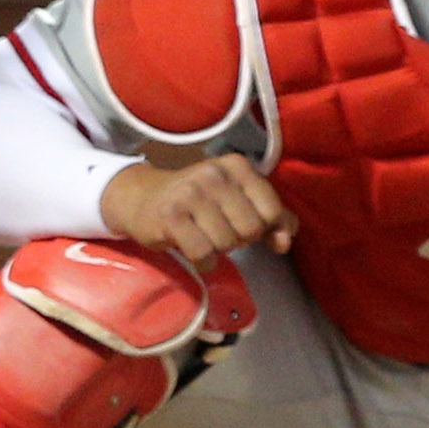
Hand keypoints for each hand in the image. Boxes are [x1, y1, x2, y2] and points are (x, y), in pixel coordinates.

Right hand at [99, 152, 294, 268]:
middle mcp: (215, 174)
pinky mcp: (170, 216)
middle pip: (250, 229)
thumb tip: (286, 242)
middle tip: (220, 231)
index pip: (273, 210)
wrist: (142, 199)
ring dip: (219, 250)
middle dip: (240, 239)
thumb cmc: (200, 202)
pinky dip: (204, 261)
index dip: (265, 227)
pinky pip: (203, 253)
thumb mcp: (238, 200)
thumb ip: (272, 218)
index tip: (246, 225)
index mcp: (238, 166)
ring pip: (227, 242)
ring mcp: (191, 193)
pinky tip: (196, 251)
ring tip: (205, 236)